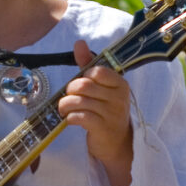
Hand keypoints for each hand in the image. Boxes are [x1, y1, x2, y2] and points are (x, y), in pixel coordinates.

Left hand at [60, 39, 133, 185]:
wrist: (116, 142)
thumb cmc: (105, 110)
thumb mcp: (100, 86)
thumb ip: (88, 64)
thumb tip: (79, 42)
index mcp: (120, 84)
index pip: (96, 71)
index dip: (83, 76)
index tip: (82, 84)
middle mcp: (119, 98)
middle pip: (83, 85)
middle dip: (70, 91)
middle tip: (68, 97)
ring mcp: (112, 114)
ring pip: (78, 101)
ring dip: (65, 105)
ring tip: (65, 109)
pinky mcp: (102, 129)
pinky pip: (79, 117)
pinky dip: (70, 117)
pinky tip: (71, 119)